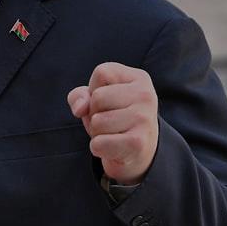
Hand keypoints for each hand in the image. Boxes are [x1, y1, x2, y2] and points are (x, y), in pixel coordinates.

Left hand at [67, 62, 159, 184]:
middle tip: (110, 121)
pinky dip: (98, 148)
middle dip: (95, 112)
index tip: (109, 101)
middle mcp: (146, 96)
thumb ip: (80, 96)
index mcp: (139, 78)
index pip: (102, 72)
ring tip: (113, 133)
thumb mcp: (96, 101)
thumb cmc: (114, 119)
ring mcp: (144, 119)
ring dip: (96, 132)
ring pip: (97, 121)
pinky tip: (113, 148)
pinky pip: (98, 143)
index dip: (94, 89)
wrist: (138, 153)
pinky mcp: (137, 143)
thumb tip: (80, 108)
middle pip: (97, 97)